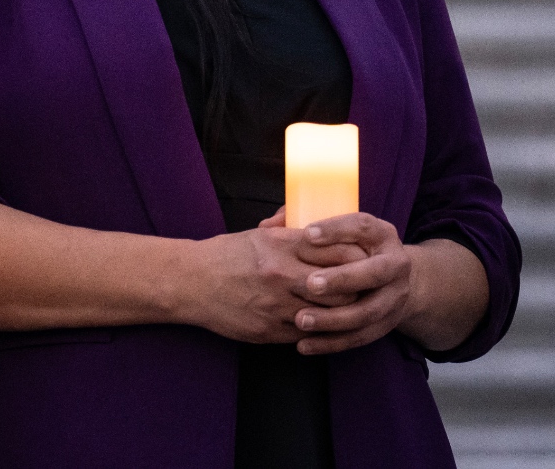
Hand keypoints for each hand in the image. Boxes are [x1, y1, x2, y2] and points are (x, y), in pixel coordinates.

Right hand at [177, 223, 364, 344]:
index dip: (358, 259)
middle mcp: (282, 275)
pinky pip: (307, 334)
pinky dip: (318, 330)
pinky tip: (321, 324)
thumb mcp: (259, 234)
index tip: (364, 260)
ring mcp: (276, 305)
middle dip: (356, 289)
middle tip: (363, 288)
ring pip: (328, 315)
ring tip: (346, 309)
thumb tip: (316, 220)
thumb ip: (291, 230)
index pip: (339, 252)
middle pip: (342, 287)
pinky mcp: (269, 330)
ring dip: (340, 313)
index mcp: (282, 246)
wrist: (190, 283)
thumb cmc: (226, 255)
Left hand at [280, 212, 419, 354]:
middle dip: (342, 279)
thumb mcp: (337, 231)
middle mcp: (395, 264)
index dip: (336, 230)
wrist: (389, 278)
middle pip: (374, 272)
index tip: (307, 235)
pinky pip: (359, 337)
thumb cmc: (350, 248)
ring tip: (301, 320)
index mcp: (380, 234)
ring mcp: (394, 297)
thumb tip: (268, 226)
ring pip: (366, 312)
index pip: (362, 227)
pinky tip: (304, 344)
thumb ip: (303, 223)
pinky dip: (332, 343)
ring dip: (334, 318)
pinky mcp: (386, 324)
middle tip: (310, 283)